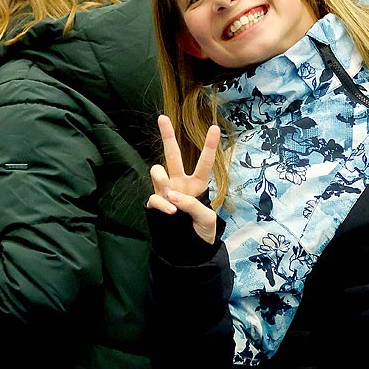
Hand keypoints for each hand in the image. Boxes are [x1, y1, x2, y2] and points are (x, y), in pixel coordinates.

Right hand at [148, 115, 220, 243]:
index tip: (214, 127)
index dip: (209, 146)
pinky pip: (154, 196)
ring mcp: (165, 192)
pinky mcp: (155, 203)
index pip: (204, 163)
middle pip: (173, 155)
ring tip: (171, 195)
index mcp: (197, 185)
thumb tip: (173, 195)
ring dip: (162, 178)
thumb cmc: (202, 232)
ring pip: (158, 171)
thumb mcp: (207, 219)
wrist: (187, 250)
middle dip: (167, 136)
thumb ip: (193, 204)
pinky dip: (161, 202)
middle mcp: (180, 183)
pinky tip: (171, 211)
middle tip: (162, 118)